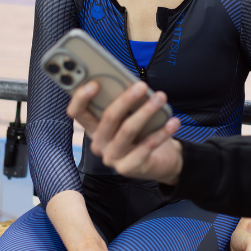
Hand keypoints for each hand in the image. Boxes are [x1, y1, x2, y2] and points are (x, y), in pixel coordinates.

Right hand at [67, 81, 183, 183]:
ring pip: (127, 130)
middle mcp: (99, 144)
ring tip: (160, 98)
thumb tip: (131, 84)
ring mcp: (112, 158)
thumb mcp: (130, 117)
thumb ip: (124, 104)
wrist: (160, 161)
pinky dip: (162, 132)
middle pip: (108, 118)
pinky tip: (173, 122)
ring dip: (146, 112)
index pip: (78, 113)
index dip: (82, 98)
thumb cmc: (143, 134)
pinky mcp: (128, 167)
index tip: (95, 83)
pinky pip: (146, 147)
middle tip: (142, 86)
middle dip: (126, 99)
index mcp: (94, 128)